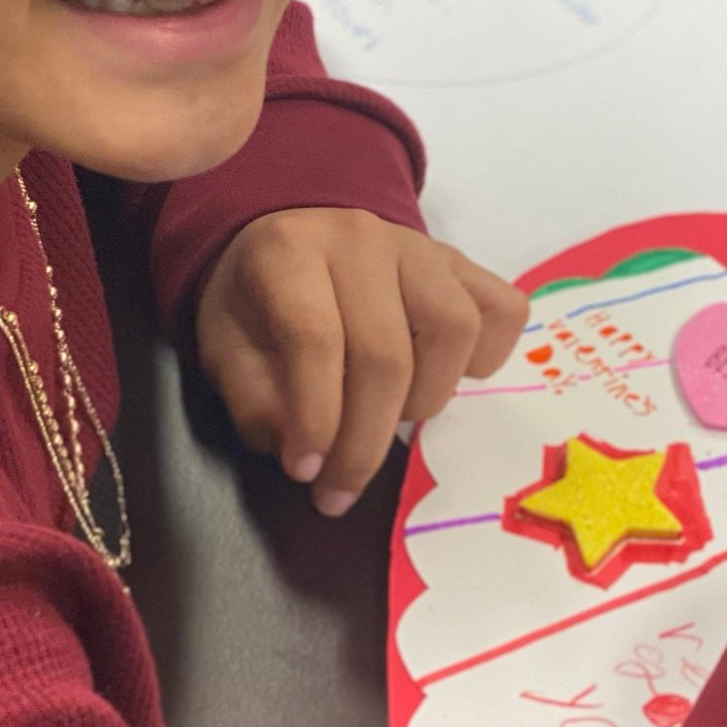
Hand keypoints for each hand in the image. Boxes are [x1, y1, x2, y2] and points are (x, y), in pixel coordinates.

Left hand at [194, 208, 527, 516]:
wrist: (291, 241)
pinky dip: (486, 359)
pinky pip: (501, 311)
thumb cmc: (258, 303)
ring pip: (454, 330)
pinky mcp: (461, 264)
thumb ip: (256, 402)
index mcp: (290, 252)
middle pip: (385, 352)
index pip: (314, 339)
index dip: (315, 417)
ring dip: (427, 399)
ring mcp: (420, 248)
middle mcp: (361, 239)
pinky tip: (446, 378)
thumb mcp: (225, 348)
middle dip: (366, 440)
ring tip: (394, 422)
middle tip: (341, 487)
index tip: (305, 473)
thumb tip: (308, 455)